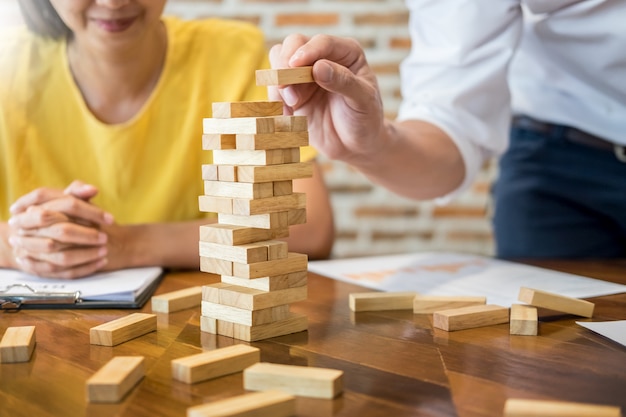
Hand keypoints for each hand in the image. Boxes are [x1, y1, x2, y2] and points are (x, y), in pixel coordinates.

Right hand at [7, 181, 114, 278]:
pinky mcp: (35, 267)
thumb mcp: (62, 201)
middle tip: (105, 237)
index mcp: (35, 207)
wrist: (31, 236)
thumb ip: (77, 193)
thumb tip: (93, 189)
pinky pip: (61, 272)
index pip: (66, 205)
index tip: (110, 218)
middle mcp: (27, 228)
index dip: (90, 211)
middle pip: (62, 232)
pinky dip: (83, 269)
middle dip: (87, 236)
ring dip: (86, 255)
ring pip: (61, 256)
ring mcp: (29, 249)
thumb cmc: (55, 215)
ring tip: (105, 251)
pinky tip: (100, 263)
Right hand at [269, 34, 385, 163]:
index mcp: (346, 53)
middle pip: (293, 44)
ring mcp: (305, 75)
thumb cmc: (366, 119)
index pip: (322, 43)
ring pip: (278, 63)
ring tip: (292, 104)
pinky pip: (275, 88)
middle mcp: (323, 58)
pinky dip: (275, 99)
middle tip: (285, 86)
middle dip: (285, 63)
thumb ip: (344, 82)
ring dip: (278, 81)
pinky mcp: (293, 92)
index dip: (307, 51)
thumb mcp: (363, 100)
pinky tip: (288, 116)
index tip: (295, 65)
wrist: (356, 146)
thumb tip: (319, 66)